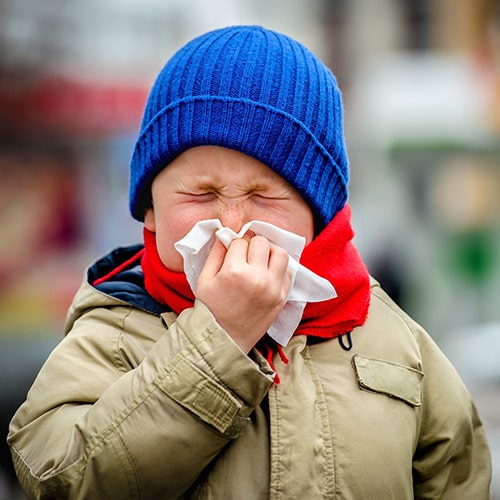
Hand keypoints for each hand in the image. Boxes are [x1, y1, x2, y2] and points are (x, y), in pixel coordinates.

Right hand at [195, 234, 290, 352]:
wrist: (224, 340)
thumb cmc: (210, 310)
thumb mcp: (204, 280)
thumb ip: (215, 254)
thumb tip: (224, 235)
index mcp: (234, 271)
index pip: (240, 241)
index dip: (234, 244)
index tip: (231, 252)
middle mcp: (257, 277)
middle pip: (262, 242)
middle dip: (252, 244)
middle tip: (245, 255)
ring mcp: (273, 288)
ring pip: (280, 253)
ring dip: (269, 252)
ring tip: (259, 261)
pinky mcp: (282, 297)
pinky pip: (288, 272)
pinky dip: (279, 268)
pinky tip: (267, 274)